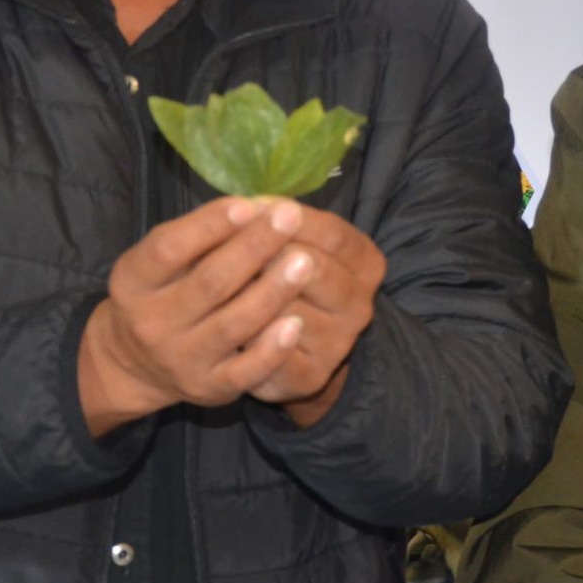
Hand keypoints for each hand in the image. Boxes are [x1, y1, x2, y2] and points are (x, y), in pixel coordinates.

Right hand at [78, 196, 311, 435]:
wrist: (136, 364)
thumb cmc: (162, 291)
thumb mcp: (161, 261)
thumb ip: (198, 237)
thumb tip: (254, 209)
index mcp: (133, 281)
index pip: (168, 249)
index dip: (208, 226)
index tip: (249, 205)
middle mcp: (150, 323)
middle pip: (208, 283)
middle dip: (254, 248)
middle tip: (290, 218)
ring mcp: (180, 359)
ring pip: (232, 325)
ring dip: (272, 292)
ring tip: (304, 261)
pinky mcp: (208, 388)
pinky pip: (245, 371)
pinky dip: (271, 349)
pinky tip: (296, 323)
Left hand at [244, 202, 387, 426]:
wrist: (291, 349)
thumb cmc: (284, 279)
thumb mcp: (295, 245)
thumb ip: (281, 225)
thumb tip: (250, 208)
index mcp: (366, 264)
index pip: (333, 234)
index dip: (291, 219)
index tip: (253, 206)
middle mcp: (360, 304)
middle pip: (314, 268)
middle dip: (267, 253)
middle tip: (229, 247)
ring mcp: (338, 343)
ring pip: (290, 312)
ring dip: (252, 295)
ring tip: (216, 284)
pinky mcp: (310, 377)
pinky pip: (275, 358)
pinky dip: (250, 340)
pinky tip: (226, 327)